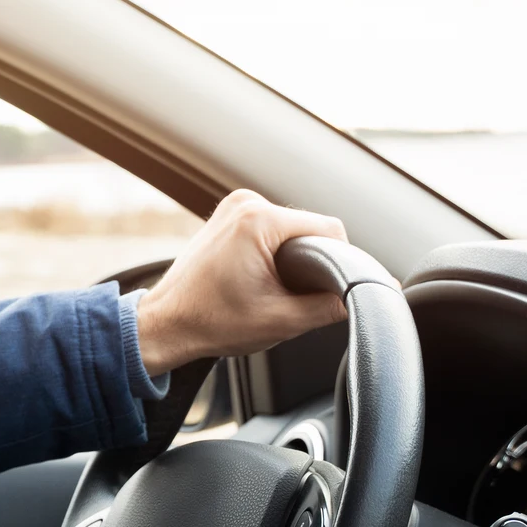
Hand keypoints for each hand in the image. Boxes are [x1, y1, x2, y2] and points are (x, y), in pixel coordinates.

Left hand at [135, 189, 350, 374]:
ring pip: (291, 229)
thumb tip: (360, 296)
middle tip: (293, 296)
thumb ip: (329, 306)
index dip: (340, 262)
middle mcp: (245, 202)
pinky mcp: (228, 216)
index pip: (329, 229)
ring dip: (293, 259)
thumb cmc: (210, 322)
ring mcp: (234, 206)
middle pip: (309, 228)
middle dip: (312, 262)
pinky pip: (270, 230)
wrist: (165, 324)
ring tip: (273, 289)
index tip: (330, 290)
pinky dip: (275, 253)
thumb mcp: (282, 321)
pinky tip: (262, 278)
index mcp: (258, 219)